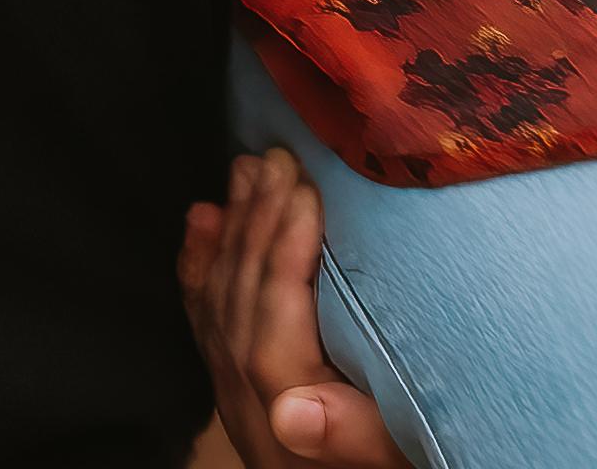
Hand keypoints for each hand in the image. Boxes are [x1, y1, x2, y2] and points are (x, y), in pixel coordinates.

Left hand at [181, 151, 403, 467]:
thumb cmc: (393, 467)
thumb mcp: (392, 458)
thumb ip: (352, 435)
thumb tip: (292, 412)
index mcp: (288, 419)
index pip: (272, 322)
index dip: (284, 251)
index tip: (305, 190)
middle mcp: (249, 408)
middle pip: (241, 303)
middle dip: (257, 223)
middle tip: (276, 158)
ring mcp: (236, 400)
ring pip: (221, 304)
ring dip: (233, 230)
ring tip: (245, 171)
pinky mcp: (236, 394)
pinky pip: (207, 322)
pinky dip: (203, 265)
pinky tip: (203, 222)